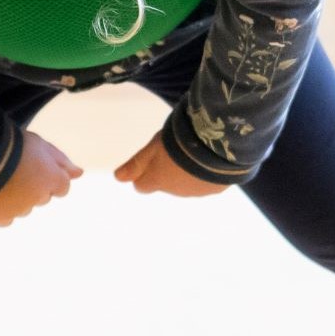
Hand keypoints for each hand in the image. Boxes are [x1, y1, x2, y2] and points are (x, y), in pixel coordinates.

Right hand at [0, 130, 79, 226]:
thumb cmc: (12, 144)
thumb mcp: (40, 144)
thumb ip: (61, 161)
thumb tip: (80, 173)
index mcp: (53, 179)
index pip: (62, 187)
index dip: (49, 177)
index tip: (35, 169)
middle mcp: (40, 197)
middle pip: (43, 197)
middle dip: (34, 187)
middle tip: (15, 171)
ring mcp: (21, 210)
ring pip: (24, 208)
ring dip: (18, 198)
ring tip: (0, 180)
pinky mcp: (1, 218)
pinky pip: (7, 218)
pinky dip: (2, 210)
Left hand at [114, 135, 228, 198]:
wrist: (216, 146)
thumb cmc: (178, 143)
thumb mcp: (152, 148)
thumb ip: (136, 164)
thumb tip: (118, 177)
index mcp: (157, 181)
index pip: (142, 185)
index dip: (145, 173)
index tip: (152, 160)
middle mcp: (175, 191)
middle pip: (166, 184)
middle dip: (168, 171)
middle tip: (176, 150)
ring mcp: (197, 191)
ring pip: (187, 183)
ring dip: (188, 172)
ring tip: (195, 151)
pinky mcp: (216, 188)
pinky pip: (208, 181)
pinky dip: (206, 172)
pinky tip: (211, 157)